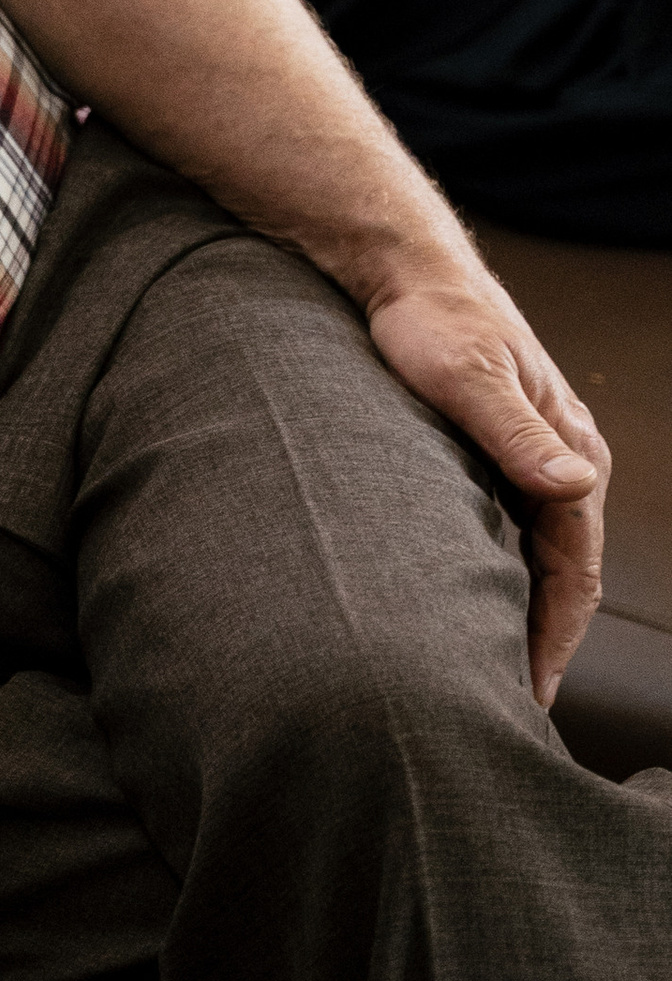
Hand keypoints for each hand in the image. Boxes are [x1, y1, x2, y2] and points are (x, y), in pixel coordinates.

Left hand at [365, 275, 608, 706]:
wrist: (405, 273)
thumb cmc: (433, 321)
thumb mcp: (468, 377)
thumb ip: (518, 434)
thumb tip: (575, 484)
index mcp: (569, 452)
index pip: (575, 567)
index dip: (556, 635)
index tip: (532, 692)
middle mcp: (560, 461)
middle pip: (563, 573)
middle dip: (545, 641)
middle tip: (513, 707)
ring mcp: (529, 460)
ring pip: (538, 557)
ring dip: (524, 614)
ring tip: (496, 675)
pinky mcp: (494, 456)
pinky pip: (511, 535)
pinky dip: (501, 580)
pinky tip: (472, 609)